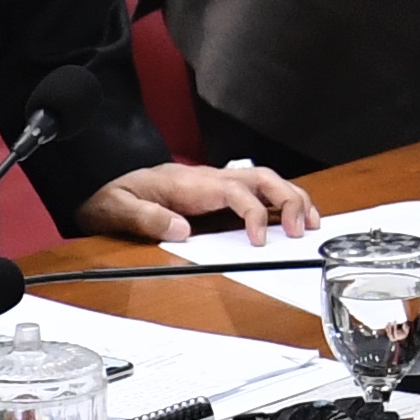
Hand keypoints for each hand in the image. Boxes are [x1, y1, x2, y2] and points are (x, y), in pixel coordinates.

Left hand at [74, 159, 321, 246]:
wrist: (107, 191)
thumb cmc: (114, 198)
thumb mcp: (117, 209)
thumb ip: (146, 218)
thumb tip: (181, 229)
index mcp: (189, 183)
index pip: (234, 191)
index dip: (253, 214)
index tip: (259, 241)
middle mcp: (208, 178)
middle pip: (261, 178)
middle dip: (289, 200)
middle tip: (303, 230)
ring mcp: (215, 183)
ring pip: (265, 180)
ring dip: (293, 198)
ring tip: (312, 223)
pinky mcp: (218, 192)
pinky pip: (256, 192)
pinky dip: (281, 202)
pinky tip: (293, 218)